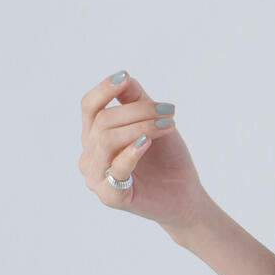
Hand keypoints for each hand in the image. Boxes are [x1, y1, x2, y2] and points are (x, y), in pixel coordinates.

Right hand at [79, 70, 206, 232]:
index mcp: (95, 136)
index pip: (89, 107)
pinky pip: (116, 168)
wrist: (184, 194)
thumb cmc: (166, 158)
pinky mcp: (110, 196)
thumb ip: (136, 100)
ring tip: (167, 125)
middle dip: (139, 111)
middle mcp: (90, 155)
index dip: (104, 89)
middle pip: (103, 121)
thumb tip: (123, 77)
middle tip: (169, 112)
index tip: (125, 77)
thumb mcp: (153, 122)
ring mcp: (97, 177)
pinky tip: (147, 143)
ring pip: (106, 140)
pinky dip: (132, 152)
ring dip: (140, 127)